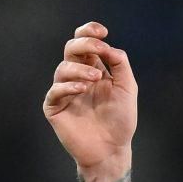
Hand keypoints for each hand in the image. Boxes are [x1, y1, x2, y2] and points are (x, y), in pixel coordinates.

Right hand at [43, 22, 137, 181]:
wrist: (111, 149)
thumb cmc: (121, 120)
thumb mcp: (127, 87)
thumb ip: (120, 64)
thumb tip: (108, 47)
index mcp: (93, 69)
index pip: (84, 42)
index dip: (89, 32)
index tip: (103, 32)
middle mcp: (77, 77)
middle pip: (71, 48)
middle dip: (84, 43)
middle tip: (99, 49)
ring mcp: (64, 92)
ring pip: (63, 68)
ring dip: (80, 69)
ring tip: (96, 79)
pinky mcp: (55, 108)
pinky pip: (55, 91)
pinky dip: (68, 87)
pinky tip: (82, 90)